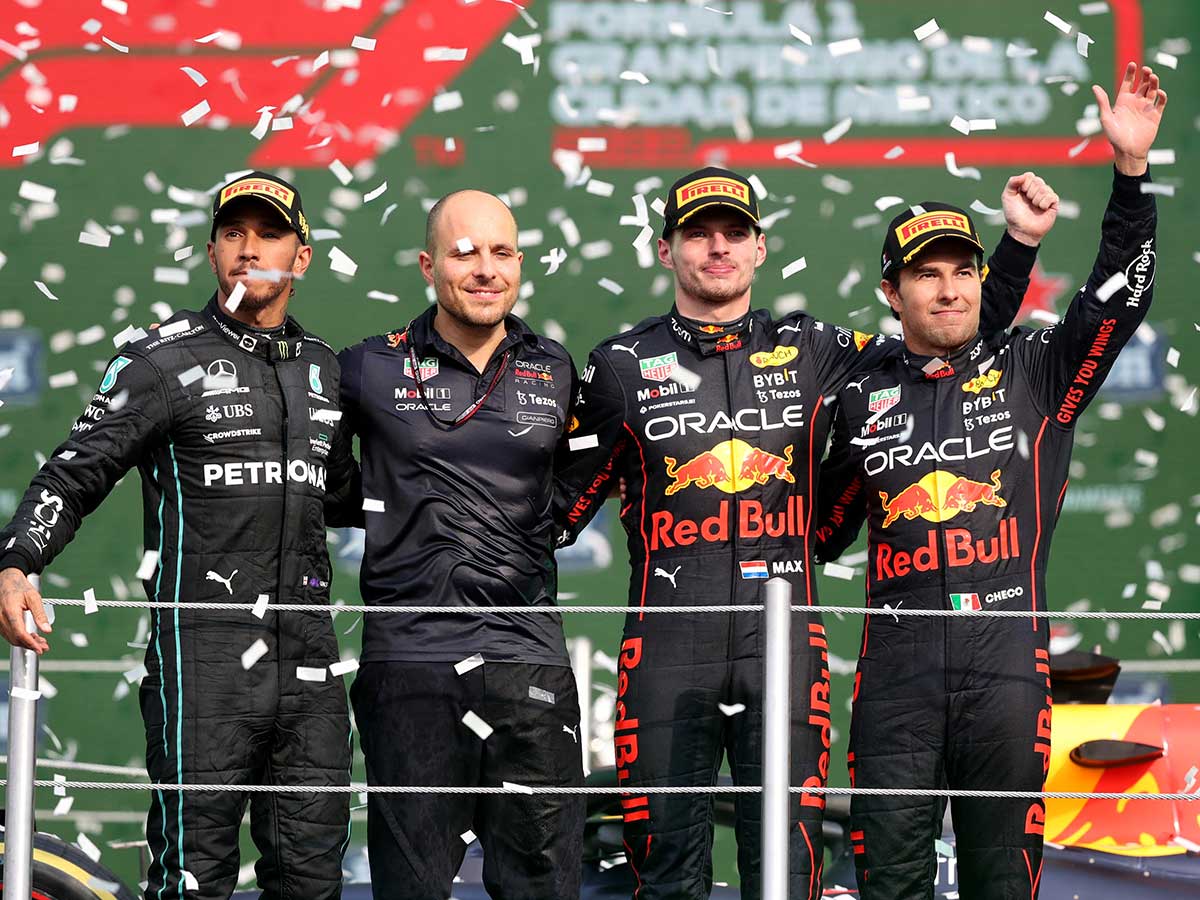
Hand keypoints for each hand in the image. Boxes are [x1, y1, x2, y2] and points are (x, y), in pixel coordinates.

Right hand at [0, 567, 50, 653]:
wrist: (7, 581)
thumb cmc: (20, 587)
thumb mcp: (34, 598)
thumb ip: (40, 615)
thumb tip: (47, 630)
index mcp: (10, 611)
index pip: (20, 633)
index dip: (31, 643)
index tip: (40, 649)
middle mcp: (1, 618)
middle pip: (15, 638)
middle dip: (30, 645)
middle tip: (44, 647)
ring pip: (12, 638)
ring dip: (26, 643)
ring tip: (41, 642)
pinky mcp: (0, 622)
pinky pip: (9, 634)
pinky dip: (21, 638)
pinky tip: (31, 637)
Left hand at [1002, 172, 1058, 246]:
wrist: (1022, 230)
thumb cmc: (1014, 215)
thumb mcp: (1007, 197)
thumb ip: (1012, 183)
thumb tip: (1024, 176)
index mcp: (1026, 186)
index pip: (1029, 176)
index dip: (1024, 185)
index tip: (1020, 194)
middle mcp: (1037, 189)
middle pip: (1037, 181)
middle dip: (1029, 193)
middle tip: (1027, 203)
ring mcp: (1046, 195)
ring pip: (1044, 188)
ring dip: (1036, 200)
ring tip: (1034, 208)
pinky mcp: (1054, 203)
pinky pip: (1051, 196)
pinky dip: (1043, 204)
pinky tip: (1041, 209)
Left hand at [1093, 61, 1167, 175]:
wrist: (1128, 151)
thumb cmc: (1114, 137)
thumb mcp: (1106, 118)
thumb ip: (1102, 102)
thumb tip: (1094, 87)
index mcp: (1123, 102)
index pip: (1128, 83)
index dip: (1130, 73)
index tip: (1132, 64)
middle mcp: (1135, 103)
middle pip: (1142, 84)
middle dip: (1145, 75)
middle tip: (1146, 70)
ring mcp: (1146, 108)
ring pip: (1153, 90)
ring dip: (1154, 82)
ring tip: (1153, 77)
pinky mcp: (1155, 115)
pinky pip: (1161, 102)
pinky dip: (1161, 96)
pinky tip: (1158, 93)